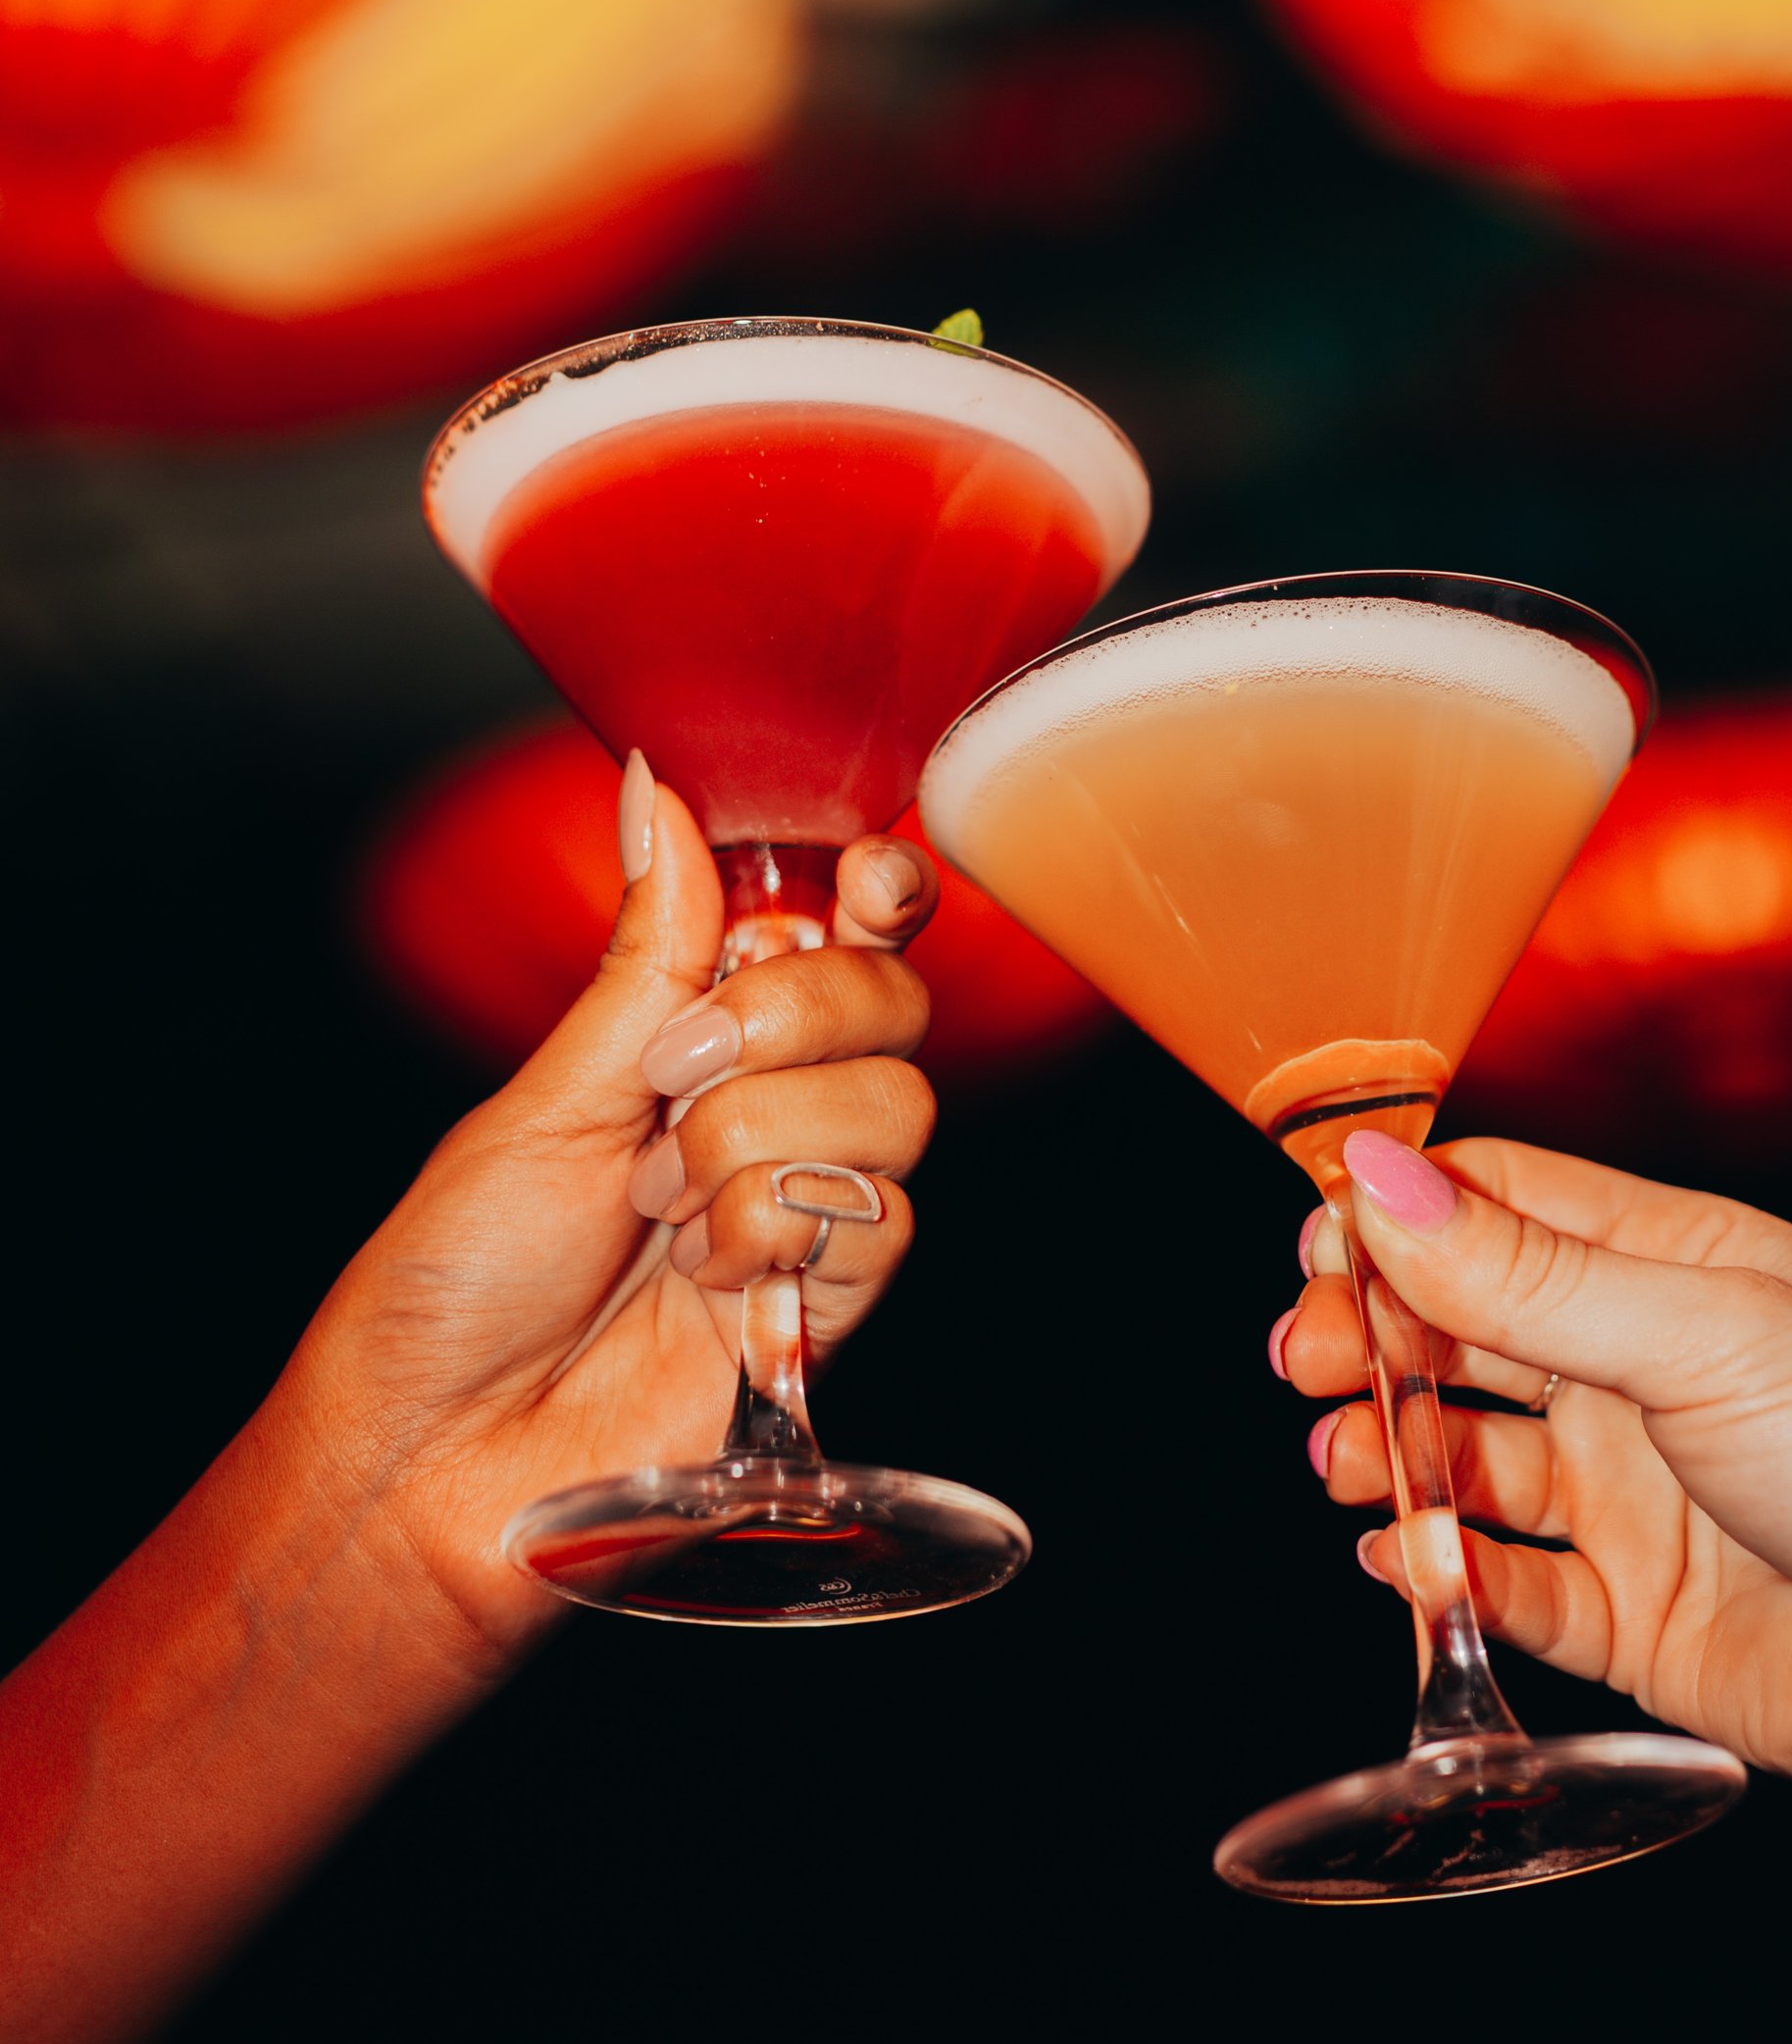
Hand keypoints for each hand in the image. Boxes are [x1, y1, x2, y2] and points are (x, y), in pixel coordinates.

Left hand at [274, 761, 940, 1665]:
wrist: (438, 1452)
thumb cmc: (458, 1277)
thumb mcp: (547, 1089)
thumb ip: (645, 953)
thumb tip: (658, 794)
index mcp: (705, 1035)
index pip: (844, 932)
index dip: (876, 891)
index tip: (861, 880)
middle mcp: (775, 1108)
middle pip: (894, 999)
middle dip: (789, 1012)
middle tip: (675, 1067)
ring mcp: (808, 1200)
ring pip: (898, 1102)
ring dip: (755, 1137)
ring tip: (661, 1200)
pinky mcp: (833, 1298)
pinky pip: (877, 1215)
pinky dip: (770, 1226)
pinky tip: (701, 1270)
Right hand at [1275, 1133, 1791, 1933]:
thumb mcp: (1700, 1330)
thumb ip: (1521, 1274)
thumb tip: (1375, 1180)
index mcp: (1661, 1265)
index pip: (1489, 1206)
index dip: (1395, 1219)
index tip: (1323, 1248)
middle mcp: (1631, 1368)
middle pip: (1453, 1328)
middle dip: (1368, 1339)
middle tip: (1309, 1363)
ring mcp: (1625, 1489)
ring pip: (1461, 1455)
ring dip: (1389, 1453)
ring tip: (1353, 1466)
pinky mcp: (1624, 1607)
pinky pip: (1502, 1579)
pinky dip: (1442, 1568)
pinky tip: (1411, 1557)